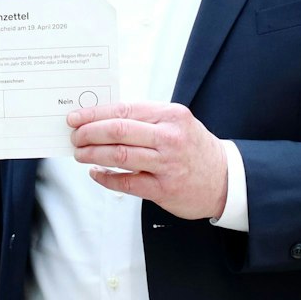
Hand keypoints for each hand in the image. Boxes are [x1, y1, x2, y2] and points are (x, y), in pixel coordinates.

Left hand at [68, 100, 228, 219]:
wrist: (225, 179)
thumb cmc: (194, 148)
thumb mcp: (176, 123)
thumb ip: (146, 119)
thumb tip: (103, 118)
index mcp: (171, 116)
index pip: (124, 110)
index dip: (94, 114)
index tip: (76, 118)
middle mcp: (169, 137)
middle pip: (118, 131)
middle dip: (89, 133)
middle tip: (75, 137)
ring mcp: (167, 164)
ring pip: (119, 156)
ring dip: (93, 155)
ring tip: (80, 154)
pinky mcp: (164, 189)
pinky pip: (127, 182)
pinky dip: (106, 178)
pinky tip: (96, 174)